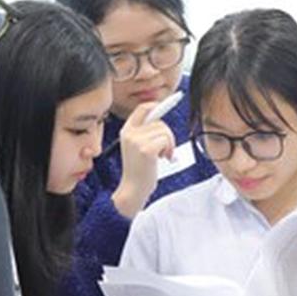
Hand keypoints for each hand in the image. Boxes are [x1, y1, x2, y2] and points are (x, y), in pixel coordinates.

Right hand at [113, 102, 176, 217]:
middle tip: (165, 150)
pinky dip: (169, 149)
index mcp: (126, 131)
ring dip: (169, 144)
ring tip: (162, 156)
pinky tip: (163, 159)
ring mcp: (137, 141)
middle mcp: (129, 133)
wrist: (133, 190)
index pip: (142, 108)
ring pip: (164, 131)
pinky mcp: (146, 149)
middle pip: (159, 121)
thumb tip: (161, 112)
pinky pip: (166, 140)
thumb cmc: (139, 170)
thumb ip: (146, 131)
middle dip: (167, 134)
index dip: (155, 105)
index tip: (164, 105)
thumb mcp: (138, 147)